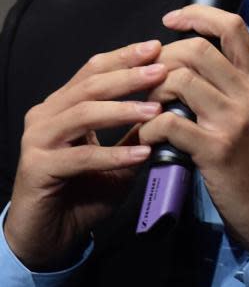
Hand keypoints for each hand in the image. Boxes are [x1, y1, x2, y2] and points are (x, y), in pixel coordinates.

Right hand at [4, 39, 166, 270]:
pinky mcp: (37, 168)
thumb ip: (135, 133)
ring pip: (84, 113)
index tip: (157, 47)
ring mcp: (38, 139)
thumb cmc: (83, 192)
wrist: (47, 238)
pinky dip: (113, 153)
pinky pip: (81, 157)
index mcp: (62, 104)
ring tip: (155, 109)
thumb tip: (172, 108)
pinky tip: (142, 153)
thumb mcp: (116, 157)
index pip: (94, 69)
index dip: (125, 57)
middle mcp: (46, 114)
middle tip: (160, 69)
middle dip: (128, 75)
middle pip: (90, 85)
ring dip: (122, 110)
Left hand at [138, 5, 248, 250]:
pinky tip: (148, 137)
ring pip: (179, 80)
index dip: (198, 14)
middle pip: (196, 49)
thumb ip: (240, 87)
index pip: (232, 27)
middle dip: (162, 57)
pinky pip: (169, 122)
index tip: (172, 19)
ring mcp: (234, 119)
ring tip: (146, 107)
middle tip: (148, 76)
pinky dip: (150, 126)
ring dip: (152, 91)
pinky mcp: (216, 149)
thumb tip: (201, 67)